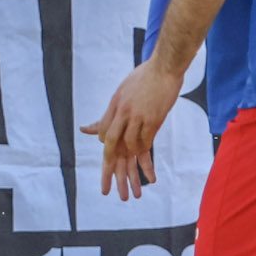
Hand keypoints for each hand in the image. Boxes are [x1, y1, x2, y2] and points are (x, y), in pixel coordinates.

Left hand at [80, 60, 183, 199]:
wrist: (165, 66)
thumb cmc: (146, 76)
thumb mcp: (123, 89)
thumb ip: (112, 108)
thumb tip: (91, 125)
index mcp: (115, 104)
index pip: (105, 133)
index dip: (107, 149)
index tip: (110, 163)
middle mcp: (122, 112)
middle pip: (111, 144)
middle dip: (109, 169)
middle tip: (109, 190)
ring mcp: (137, 116)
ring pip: (129, 147)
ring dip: (131, 166)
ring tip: (134, 184)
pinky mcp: (153, 119)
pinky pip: (146, 143)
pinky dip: (145, 156)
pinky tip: (148, 169)